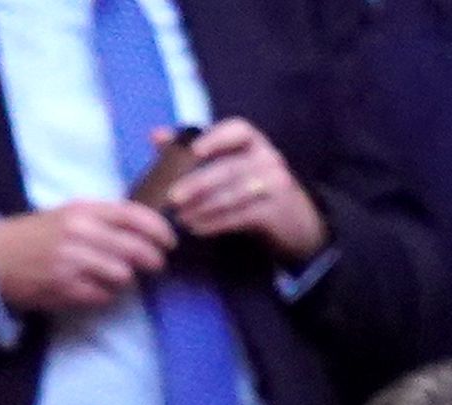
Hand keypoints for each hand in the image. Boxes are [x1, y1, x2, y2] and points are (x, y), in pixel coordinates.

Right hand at [0, 199, 177, 317]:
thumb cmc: (37, 234)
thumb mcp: (70, 214)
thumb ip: (105, 219)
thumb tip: (145, 231)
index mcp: (83, 210)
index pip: (133, 215)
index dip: (158, 229)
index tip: (170, 240)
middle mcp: (80, 233)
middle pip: (135, 249)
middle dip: (153, 259)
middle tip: (156, 264)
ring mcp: (73, 262)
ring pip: (122, 275)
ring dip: (125, 279)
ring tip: (115, 275)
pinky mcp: (65, 288)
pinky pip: (103, 296)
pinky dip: (105, 295)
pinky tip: (94, 288)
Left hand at [159, 119, 325, 262]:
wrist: (297, 223)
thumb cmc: (253, 190)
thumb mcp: (230, 165)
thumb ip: (192, 150)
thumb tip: (155, 134)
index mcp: (255, 142)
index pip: (239, 129)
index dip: (216, 137)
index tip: (194, 150)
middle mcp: (269, 158)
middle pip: (229, 167)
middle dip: (198, 183)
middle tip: (172, 198)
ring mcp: (276, 185)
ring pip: (233, 194)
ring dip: (203, 207)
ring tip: (181, 219)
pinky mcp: (276, 212)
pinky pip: (241, 217)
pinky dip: (216, 223)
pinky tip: (197, 229)